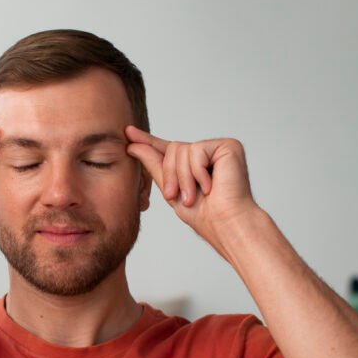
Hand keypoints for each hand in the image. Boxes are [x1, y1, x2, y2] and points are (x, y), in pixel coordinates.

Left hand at [125, 125, 260, 244]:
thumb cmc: (203, 214)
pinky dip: (198, 172)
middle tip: (175, 196)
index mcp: (193, 164)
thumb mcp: (170, 189)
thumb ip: (154, 166)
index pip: (168, 149)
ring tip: (194, 195)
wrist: (225, 224)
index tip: (128, 132)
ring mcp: (217, 148)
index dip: (148, 141)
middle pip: (173, 148)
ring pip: (182, 150)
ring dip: (183, 177)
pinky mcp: (228, 146)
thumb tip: (133, 146)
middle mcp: (206, 153)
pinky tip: (210, 186)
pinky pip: (197, 150)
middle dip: (170, 174)